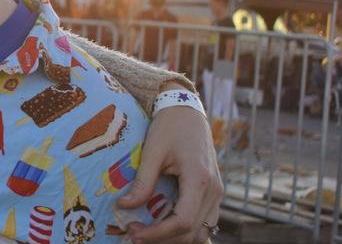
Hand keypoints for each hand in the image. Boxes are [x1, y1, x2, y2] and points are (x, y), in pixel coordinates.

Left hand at [119, 105, 222, 242]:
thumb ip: (143, 180)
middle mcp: (214, 189)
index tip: (134, 231)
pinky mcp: (213, 191)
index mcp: (199, 179)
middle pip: (193, 231)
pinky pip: (203, 220)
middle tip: (134, 233)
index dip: (159, 233)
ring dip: (175, 237)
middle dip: (163, 238)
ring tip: (147, 231)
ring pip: (201, 230)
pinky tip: (161, 223)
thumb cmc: (169, 127)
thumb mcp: (152, 151)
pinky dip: (184, 229)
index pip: (183, 221)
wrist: (187, 111)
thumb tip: (125, 205)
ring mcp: (216, 192)